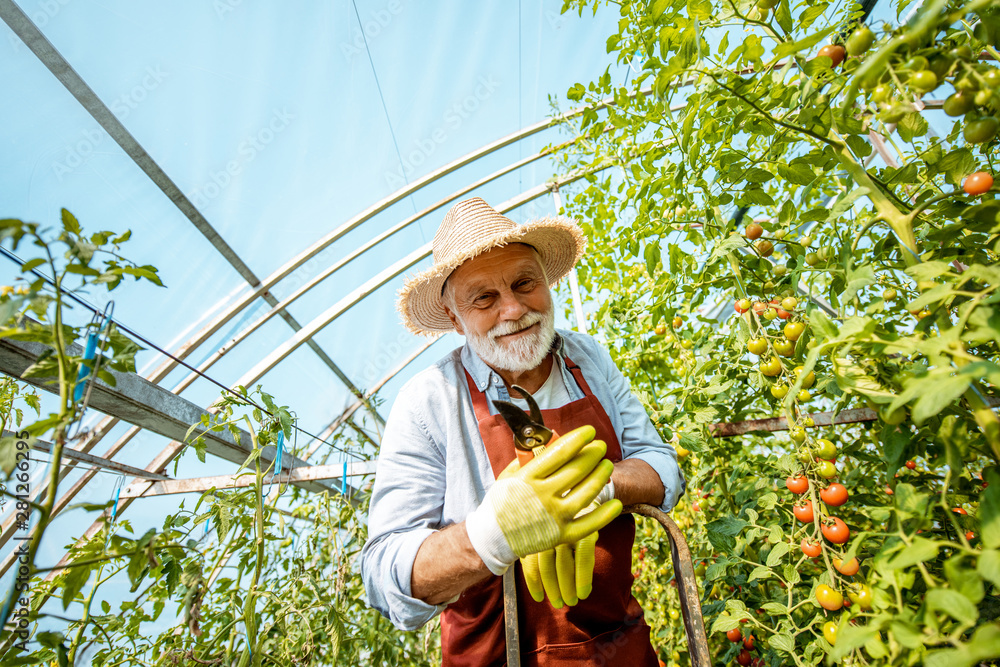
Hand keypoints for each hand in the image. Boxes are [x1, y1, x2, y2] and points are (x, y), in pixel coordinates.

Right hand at [465, 425, 621, 574]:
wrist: (492, 538)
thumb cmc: (500, 504)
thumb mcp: (507, 477)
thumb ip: (527, 459)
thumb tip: (547, 442)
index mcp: (528, 477)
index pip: (559, 452)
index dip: (578, 439)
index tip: (590, 431)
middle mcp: (542, 495)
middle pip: (577, 470)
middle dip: (593, 454)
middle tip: (601, 446)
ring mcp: (553, 516)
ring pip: (586, 493)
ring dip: (600, 476)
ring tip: (607, 466)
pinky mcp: (560, 535)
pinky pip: (588, 525)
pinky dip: (604, 515)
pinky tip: (616, 504)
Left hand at [521, 481, 613, 607]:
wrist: (582, 474)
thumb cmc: (557, 496)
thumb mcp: (541, 510)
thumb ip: (531, 533)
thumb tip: (519, 562)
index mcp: (531, 523)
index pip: (529, 558)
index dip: (534, 581)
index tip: (539, 598)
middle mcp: (546, 525)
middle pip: (545, 563)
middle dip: (552, 586)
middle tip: (557, 603)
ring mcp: (566, 526)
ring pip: (563, 564)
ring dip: (567, 586)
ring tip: (571, 601)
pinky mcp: (586, 526)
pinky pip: (583, 558)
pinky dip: (583, 577)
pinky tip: (584, 591)